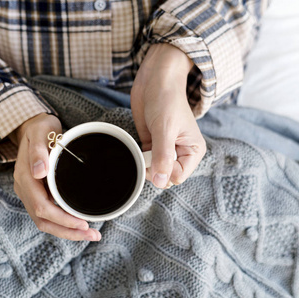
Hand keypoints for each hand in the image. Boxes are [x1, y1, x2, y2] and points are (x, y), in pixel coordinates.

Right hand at [11, 113, 101, 240]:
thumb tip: (39, 172)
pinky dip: (63, 222)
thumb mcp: (40, 132)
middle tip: (93, 235)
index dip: (62, 219)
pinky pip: (47, 214)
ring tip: (90, 233)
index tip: (82, 223)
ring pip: (44, 221)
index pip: (41, 207)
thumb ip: (38, 151)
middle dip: (67, 231)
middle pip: (43, 220)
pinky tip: (78, 223)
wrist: (32, 127)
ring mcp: (29, 192)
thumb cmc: (39, 128)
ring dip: (66, 231)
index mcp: (25, 177)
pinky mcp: (37, 193)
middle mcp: (24, 188)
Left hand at [131, 43, 205, 188]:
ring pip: (155, 171)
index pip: (178, 177)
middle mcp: (181, 152)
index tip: (154, 158)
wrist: (155, 81)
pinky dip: (140, 159)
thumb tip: (160, 183)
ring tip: (144, 149)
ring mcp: (165, 149)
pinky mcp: (152, 144)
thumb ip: (163, 157)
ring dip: (146, 165)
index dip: (163, 172)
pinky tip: (139, 148)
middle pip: (166, 177)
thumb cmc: (166, 100)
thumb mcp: (165, 129)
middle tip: (147, 154)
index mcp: (193, 150)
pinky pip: (146, 161)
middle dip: (154, 170)